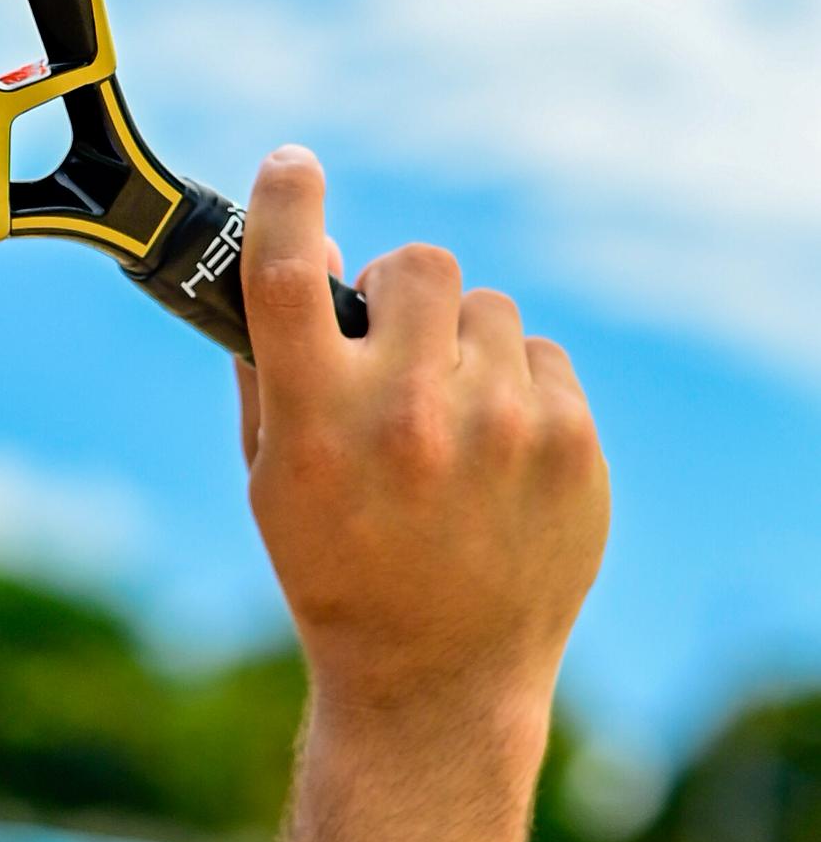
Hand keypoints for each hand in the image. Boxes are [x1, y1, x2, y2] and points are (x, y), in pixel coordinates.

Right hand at [238, 148, 607, 740]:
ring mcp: (499, 427)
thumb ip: (277, 366)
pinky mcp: (570, 444)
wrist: (437, 675)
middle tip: (397, 348)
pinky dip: (518, 391)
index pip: (293, 272)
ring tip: (452, 424)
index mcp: (314, 422)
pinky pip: (543, 359)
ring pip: (489, 309)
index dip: (290, 200)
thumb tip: (322, 251)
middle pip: (416, 267)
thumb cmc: (337, 567)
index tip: (295, 167)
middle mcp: (407, 415)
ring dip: (465, 347)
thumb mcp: (271, 479)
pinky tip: (497, 457)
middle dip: (404, 296)